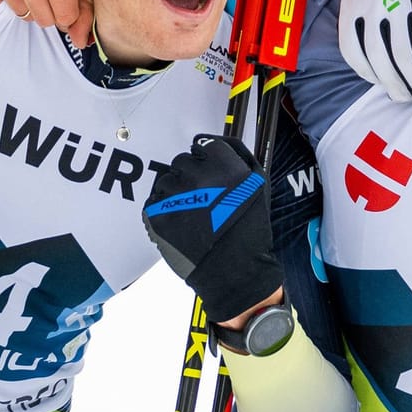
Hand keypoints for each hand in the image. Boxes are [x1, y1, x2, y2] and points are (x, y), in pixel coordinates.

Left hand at [142, 135, 281, 323]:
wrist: (235, 269)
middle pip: (181, 161)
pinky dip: (162, 210)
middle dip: (189, 176)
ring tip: (191, 214)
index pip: (202, 144)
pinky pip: (152, 201)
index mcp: (224, 165)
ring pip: (165, 180)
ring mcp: (175, 196)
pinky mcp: (158, 216)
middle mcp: (198, 176)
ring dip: (174, 193)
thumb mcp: (259, 184)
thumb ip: (238, 155)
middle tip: (201, 198)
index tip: (208, 173)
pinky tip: (180, 223)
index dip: (205, 159)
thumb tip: (211, 142)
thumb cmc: (249, 229)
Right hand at [337, 0, 411, 99]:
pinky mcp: (349, 5)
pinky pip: (349, 46)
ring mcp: (366, 3)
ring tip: (396, 92)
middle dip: (404, 83)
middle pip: (394, 55)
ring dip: (384, 80)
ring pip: (371, 53)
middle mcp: (389, 1)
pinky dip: (361, 67)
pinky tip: (374, 77)